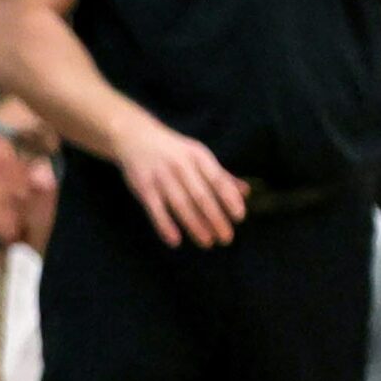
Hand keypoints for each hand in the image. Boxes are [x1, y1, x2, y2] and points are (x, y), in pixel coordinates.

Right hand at [111, 111, 247, 246]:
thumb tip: (245, 192)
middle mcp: (180, 165)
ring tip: (207, 242)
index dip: (230, 199)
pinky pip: (155, 209)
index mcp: (198, 156)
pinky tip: (175, 241)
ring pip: (180, 204)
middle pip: (201, 196)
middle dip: (215, 218)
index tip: (239, 217)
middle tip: (226, 238)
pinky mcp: (143, 187)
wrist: (134, 137)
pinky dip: (165, 225)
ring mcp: (161, 176)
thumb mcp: (198, 155)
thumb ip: (220, 174)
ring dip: (194, 225)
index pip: (218, 179)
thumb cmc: (173, 150)